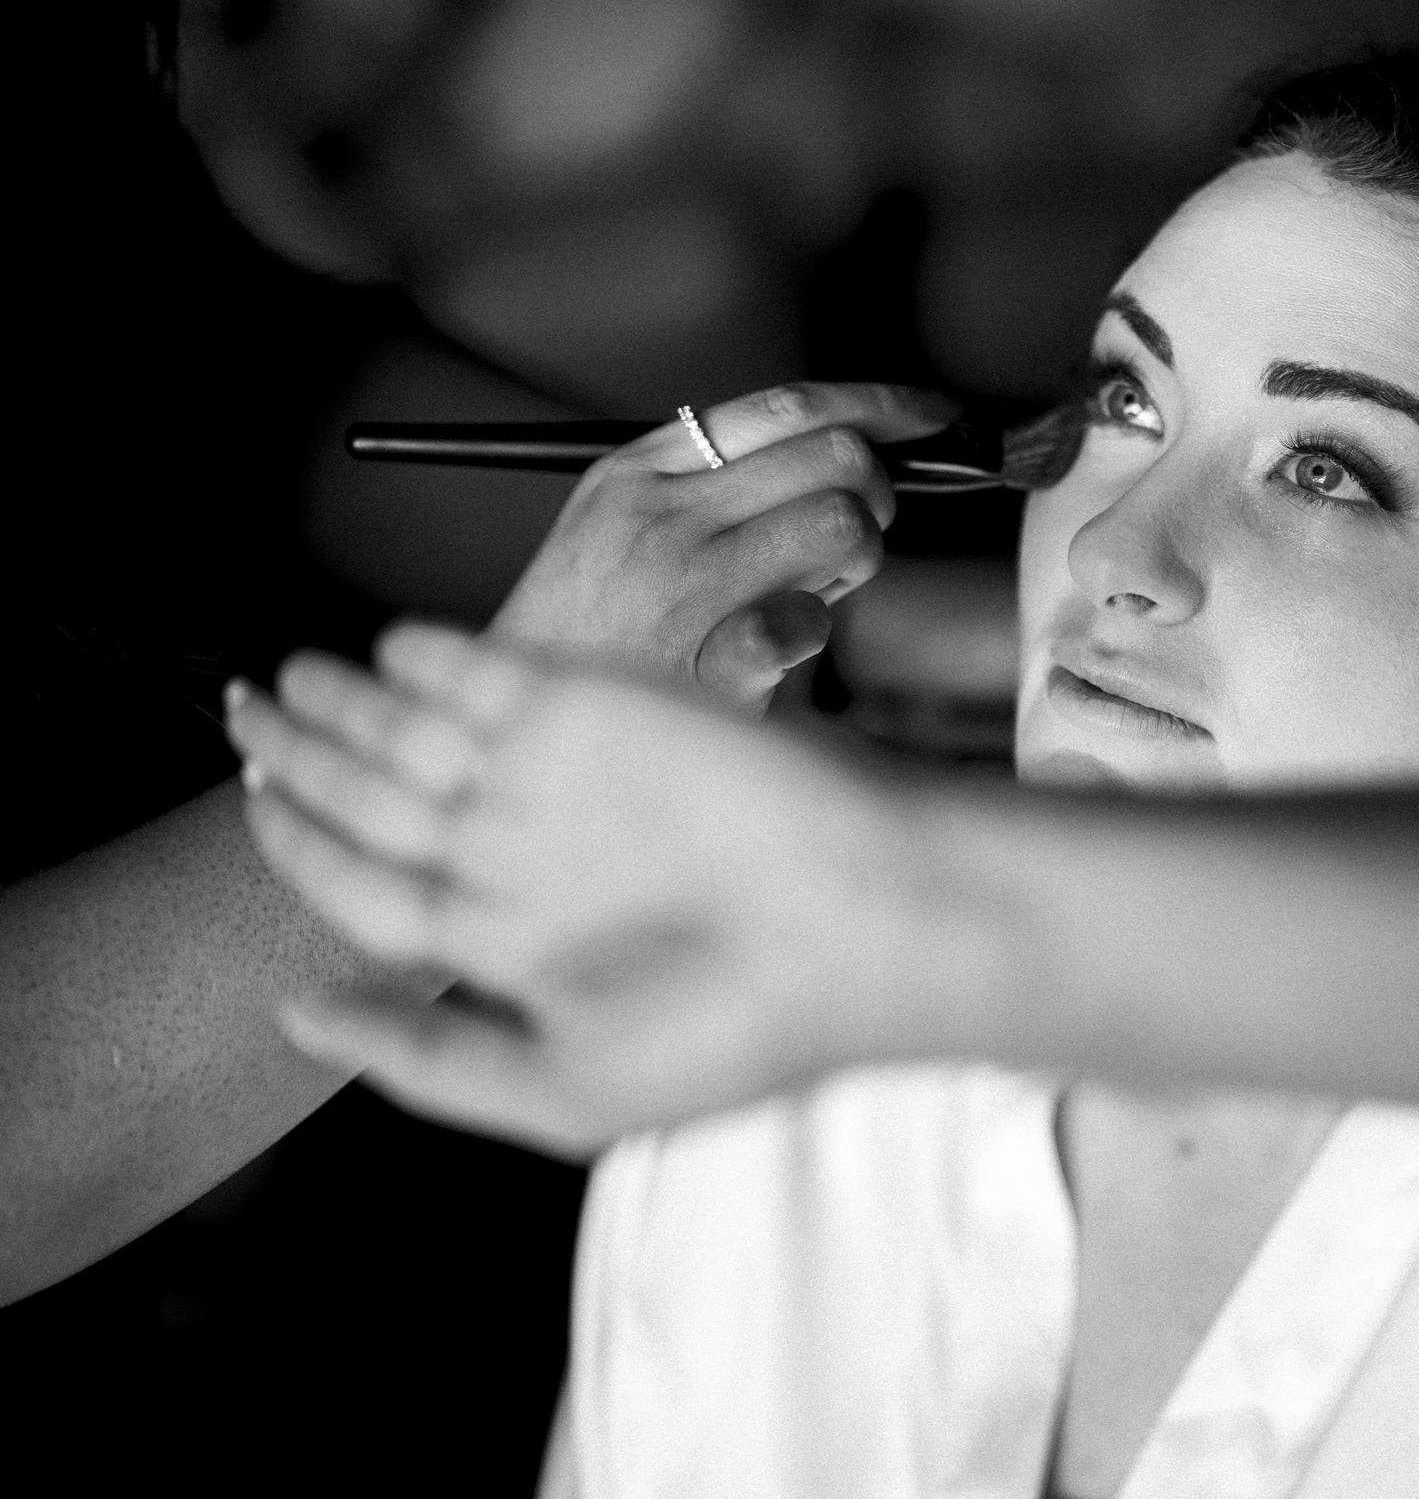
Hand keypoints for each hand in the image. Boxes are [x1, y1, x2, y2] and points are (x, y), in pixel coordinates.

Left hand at [223, 624, 989, 1154]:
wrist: (862, 923)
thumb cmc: (737, 1027)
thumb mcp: (563, 1089)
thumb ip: (424, 1059)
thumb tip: (294, 1017)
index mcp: (511, 945)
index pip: (369, 885)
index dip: (300, 844)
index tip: (247, 804)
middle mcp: (525, 854)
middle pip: (377, 795)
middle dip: (300, 755)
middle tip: (237, 712)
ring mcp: (563, 776)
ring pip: (418, 728)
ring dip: (347, 700)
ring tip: (281, 679)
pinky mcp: (604, 708)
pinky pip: (497, 674)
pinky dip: (434, 657)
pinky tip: (386, 649)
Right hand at [492, 382, 957, 712]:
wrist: (517, 727)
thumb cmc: (586, 634)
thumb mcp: (622, 526)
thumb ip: (715, 484)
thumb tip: (846, 455)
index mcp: (641, 470)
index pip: (785, 405)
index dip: (878, 405)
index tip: (928, 417)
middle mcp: (662, 513)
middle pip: (835, 457)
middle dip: (874, 495)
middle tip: (853, 535)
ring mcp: (684, 584)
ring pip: (842, 524)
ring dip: (855, 562)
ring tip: (811, 591)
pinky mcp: (709, 660)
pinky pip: (814, 622)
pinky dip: (813, 635)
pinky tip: (774, 647)